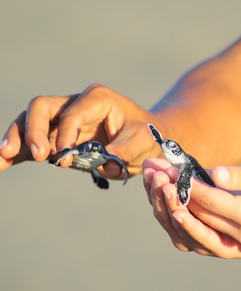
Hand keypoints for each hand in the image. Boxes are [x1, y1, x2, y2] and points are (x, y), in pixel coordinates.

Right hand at [0, 83, 163, 176]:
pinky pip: (34, 140)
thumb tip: (106, 164)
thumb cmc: (145, 135)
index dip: (65, 134)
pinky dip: (18, 151)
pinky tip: (1, 163)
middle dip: (33, 130)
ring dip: (15, 139)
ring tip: (1, 159)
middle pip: (42, 108)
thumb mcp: (143, 140)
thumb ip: (126, 150)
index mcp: (97, 98)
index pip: (72, 112)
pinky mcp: (59, 136)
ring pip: (31, 121)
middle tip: (39, 155)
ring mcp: (64, 120)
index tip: (66, 157)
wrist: (144, 140)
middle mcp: (76, 104)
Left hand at [143, 158, 240, 258]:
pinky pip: (205, 245)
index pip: (205, 199)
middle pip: (195, 216)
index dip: (182, 182)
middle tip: (153, 175)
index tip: (165, 168)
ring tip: (157, 193)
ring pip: (194, 236)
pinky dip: (187, 231)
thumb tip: (213, 173)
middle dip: (169, 194)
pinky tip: (175, 215)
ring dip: (172, 214)